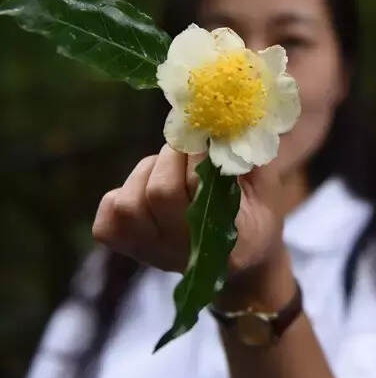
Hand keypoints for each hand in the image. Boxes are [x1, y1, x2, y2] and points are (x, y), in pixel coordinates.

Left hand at [92, 143, 285, 281]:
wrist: (235, 259)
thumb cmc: (251, 213)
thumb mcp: (265, 188)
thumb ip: (247, 156)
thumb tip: (228, 118)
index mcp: (226, 242)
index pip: (200, 185)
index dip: (199, 151)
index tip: (206, 132)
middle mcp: (185, 256)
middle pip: (160, 191)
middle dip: (172, 156)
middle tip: (187, 147)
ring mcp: (151, 253)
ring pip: (129, 202)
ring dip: (146, 173)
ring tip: (168, 170)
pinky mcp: (126, 247)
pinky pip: (108, 213)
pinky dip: (121, 194)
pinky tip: (145, 192)